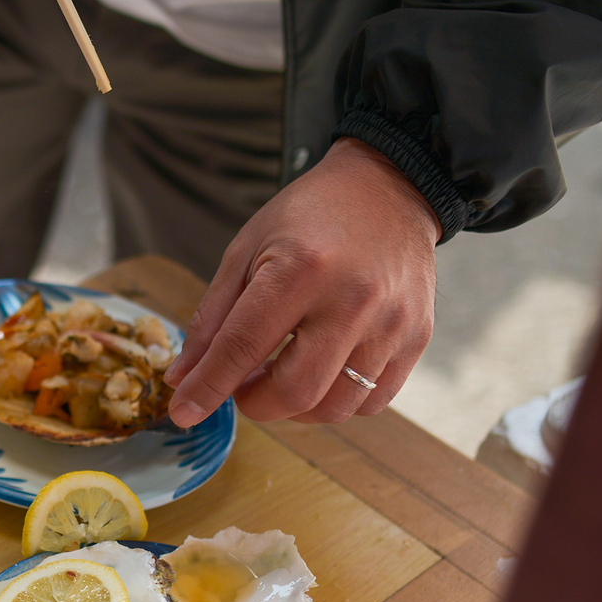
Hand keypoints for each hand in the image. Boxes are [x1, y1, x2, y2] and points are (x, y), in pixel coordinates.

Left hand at [164, 139, 439, 425]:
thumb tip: (184, 379)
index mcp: (302, 268)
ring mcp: (392, 322)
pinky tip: (321, 372)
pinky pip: (372, 401)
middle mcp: (353, 299)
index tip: (184, 411)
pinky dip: (337, 401)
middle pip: (295, 392)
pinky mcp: (417, 337)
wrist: (388, 189)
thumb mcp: (247, 250)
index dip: (209, 387)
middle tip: (242, 384)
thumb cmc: (310, 217)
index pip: (243, 346)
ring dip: (295, 408)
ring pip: (335, 408)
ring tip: (281, 374)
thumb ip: (212, 318)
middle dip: (256, 404)